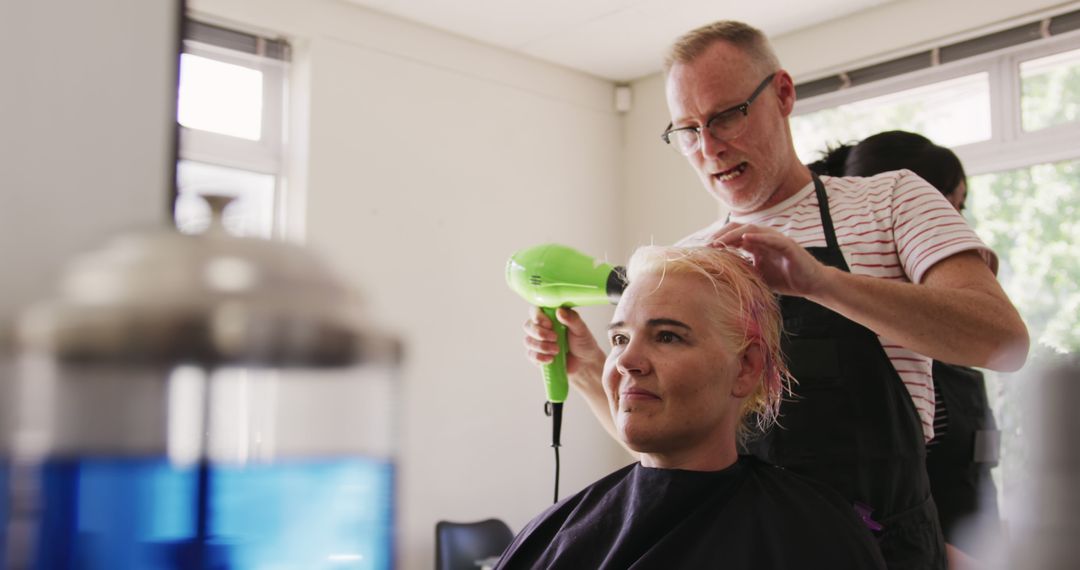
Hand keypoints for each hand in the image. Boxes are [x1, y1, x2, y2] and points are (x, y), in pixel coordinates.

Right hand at [522, 306, 605, 378]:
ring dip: (542, 346)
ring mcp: (538, 342)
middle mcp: (542, 328)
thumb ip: (572, 319)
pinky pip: (531, 355)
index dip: (538, 316)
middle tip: (555, 338)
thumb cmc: (584, 344)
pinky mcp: (537, 356)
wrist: (586, 364)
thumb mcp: (581, 330)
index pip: (535, 311)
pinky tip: (551, 359)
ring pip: (528, 341)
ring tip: (557, 350)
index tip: (549, 324)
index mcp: (551, 317)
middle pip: (528, 326)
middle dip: (540, 333)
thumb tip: (559, 311)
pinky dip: (540, 357)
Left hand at [711, 222, 830, 297]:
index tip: (703, 249)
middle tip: (707, 245)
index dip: (718, 239)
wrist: (810, 284)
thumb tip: (719, 275)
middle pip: (738, 228)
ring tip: (720, 242)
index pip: (733, 235)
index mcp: (756, 243)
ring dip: (734, 235)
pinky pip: (771, 239)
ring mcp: (776, 240)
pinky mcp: (788, 246)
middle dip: (721, 235)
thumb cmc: (784, 278)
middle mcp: (765, 237)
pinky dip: (758, 238)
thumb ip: (743, 270)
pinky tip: (746, 240)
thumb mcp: (758, 274)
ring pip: (752, 230)